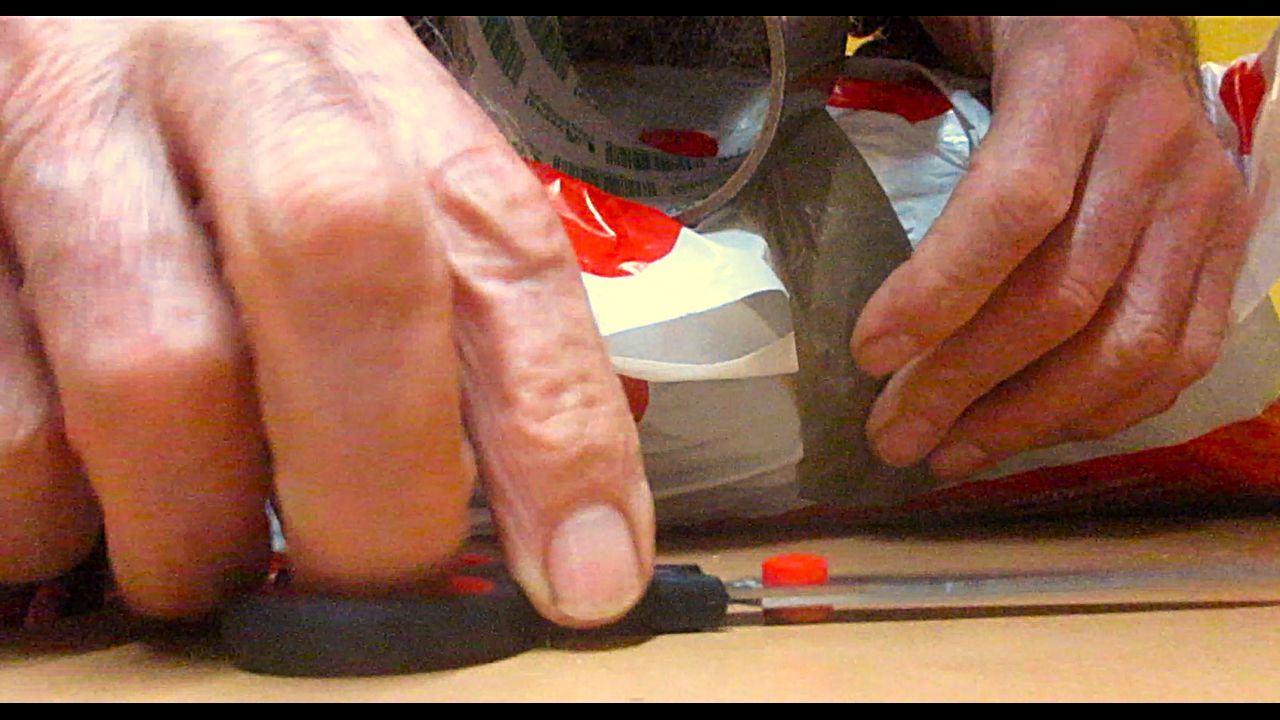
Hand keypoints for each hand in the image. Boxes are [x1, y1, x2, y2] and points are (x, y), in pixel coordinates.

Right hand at [0, 17, 653, 625]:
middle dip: (375, 482)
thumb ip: (431, 287)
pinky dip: (48, 511)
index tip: (587, 573)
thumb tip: (527, 503)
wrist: (47, 12)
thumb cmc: (212, 117)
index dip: (557, 422)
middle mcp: (218, 65)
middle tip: (367, 588)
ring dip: (194, 528)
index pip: (497, 239)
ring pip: (155, 369)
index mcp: (357, 67)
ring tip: (201, 559)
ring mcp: (54, 118)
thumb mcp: (340, 148)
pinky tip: (76, 499)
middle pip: (344, 265)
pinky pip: (2, 421)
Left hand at [851, 17, 1254, 477]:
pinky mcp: (1229, 244)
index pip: (1013, 205)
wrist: (1131, 13)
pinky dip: (1106, 410)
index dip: (939, 291)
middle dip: (966, 384)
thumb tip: (834, 226)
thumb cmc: (1020, 29)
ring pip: (1129, 343)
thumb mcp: (960, 36)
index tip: (868, 355)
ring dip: (1030, 419)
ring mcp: (1204, 199)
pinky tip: (1033, 433)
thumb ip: (905, 108)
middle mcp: (1154, 141)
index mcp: (1076, 77)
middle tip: (892, 437)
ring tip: (950, 454)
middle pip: (1064, 295)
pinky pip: (1181, 353)